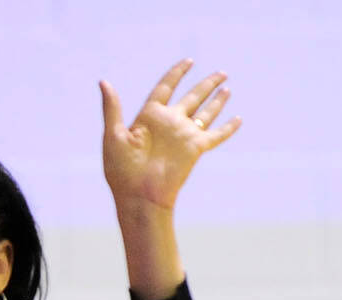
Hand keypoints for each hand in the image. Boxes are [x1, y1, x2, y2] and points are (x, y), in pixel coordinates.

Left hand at [100, 59, 240, 213]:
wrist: (138, 195)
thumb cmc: (122, 169)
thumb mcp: (113, 135)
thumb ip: (112, 108)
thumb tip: (103, 81)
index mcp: (149, 116)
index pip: (165, 88)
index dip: (177, 74)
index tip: (189, 62)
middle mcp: (169, 122)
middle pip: (192, 97)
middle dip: (207, 84)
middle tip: (222, 73)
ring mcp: (184, 135)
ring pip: (206, 112)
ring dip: (217, 100)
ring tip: (227, 88)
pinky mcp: (196, 148)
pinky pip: (216, 135)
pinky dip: (228, 128)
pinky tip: (238, 119)